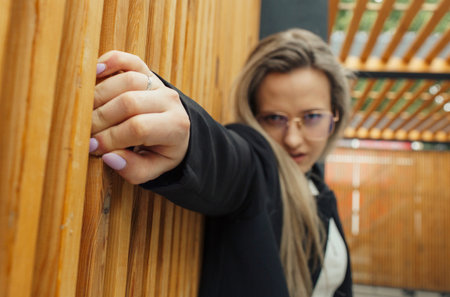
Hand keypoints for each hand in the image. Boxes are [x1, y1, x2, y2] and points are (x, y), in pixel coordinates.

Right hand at [90, 50, 189, 183]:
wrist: (176, 130)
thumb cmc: (160, 152)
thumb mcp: (153, 168)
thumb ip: (133, 169)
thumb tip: (109, 157)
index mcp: (175, 126)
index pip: (138, 128)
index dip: (110, 138)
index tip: (92, 148)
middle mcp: (169, 100)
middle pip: (128, 103)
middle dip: (100, 119)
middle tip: (85, 133)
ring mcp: (158, 83)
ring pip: (126, 80)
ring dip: (99, 97)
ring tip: (87, 114)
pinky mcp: (146, 71)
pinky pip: (129, 61)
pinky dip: (111, 61)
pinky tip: (95, 71)